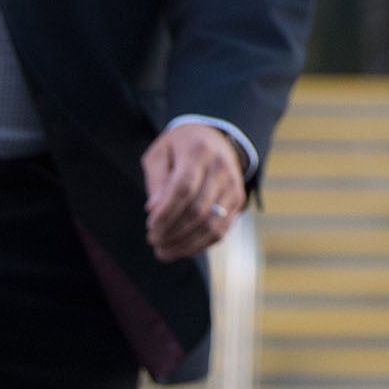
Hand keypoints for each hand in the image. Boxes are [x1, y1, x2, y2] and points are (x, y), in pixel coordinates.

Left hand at [140, 123, 246, 262]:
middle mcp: (221, 167)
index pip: (184, 187)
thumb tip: (154, 210)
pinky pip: (221, 230)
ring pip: (211, 225)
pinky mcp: (238, 199)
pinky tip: (181, 248)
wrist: (215, 137)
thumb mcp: (159, 153)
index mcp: (199, 151)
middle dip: (172, 231)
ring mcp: (233, 184)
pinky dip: (200, 245)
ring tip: (163, 251)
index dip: (166, 212)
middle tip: (153, 240)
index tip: (150, 227)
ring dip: (185, 244)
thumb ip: (156, 180)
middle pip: (198, 209)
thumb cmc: (179, 148)